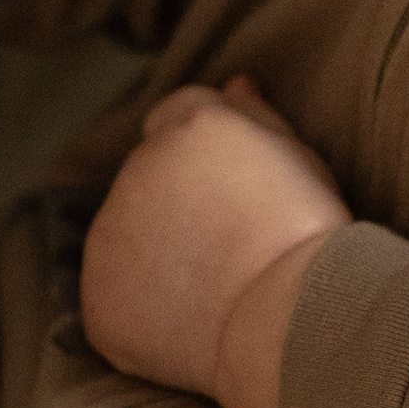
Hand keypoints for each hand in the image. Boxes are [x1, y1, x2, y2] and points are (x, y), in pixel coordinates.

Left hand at [80, 79, 350, 407]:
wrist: (290, 320)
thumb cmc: (309, 237)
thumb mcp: (301, 158)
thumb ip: (258, 115)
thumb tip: (235, 83)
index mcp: (186, 126)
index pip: (177, 115)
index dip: (207, 153)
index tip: (238, 190)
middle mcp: (135, 170)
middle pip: (149, 176)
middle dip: (179, 202)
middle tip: (234, 245)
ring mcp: (110, 238)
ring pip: (127, 236)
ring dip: (158, 252)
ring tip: (220, 288)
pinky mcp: (99, 301)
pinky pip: (117, 299)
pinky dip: (145, 310)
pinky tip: (193, 324)